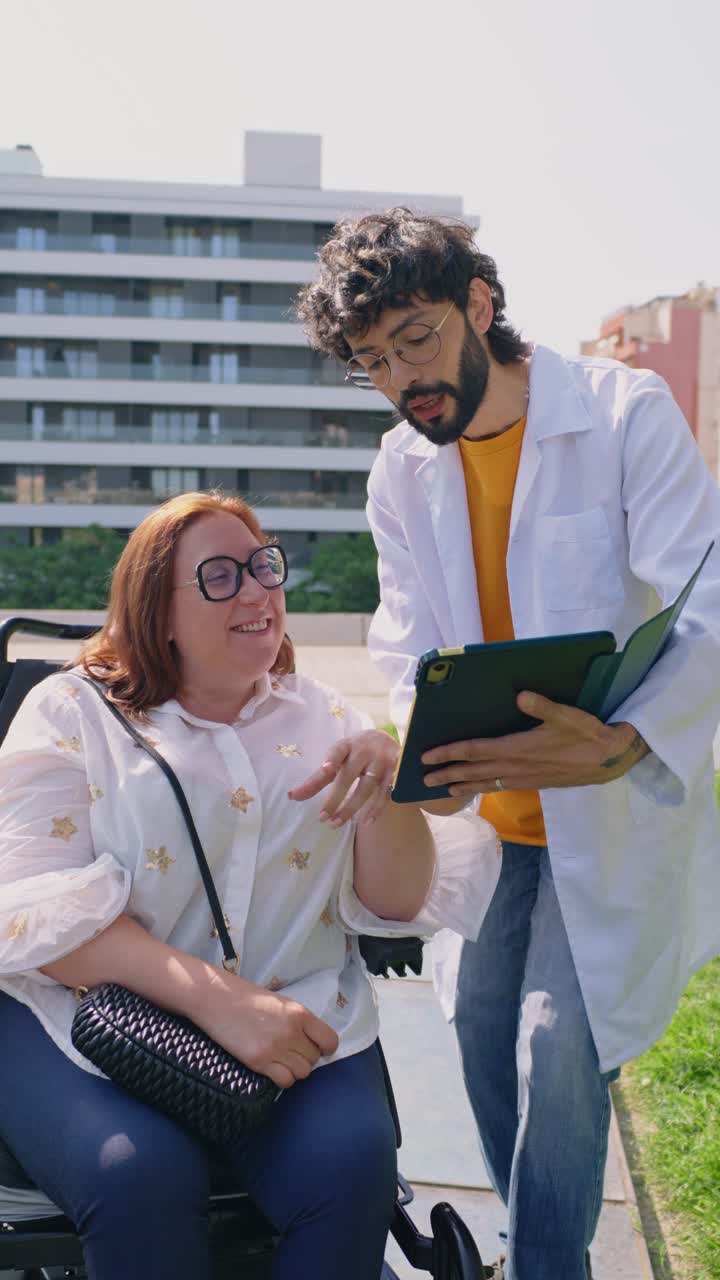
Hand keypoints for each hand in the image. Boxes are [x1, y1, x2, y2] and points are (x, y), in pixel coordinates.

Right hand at [200, 976, 338, 1089]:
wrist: (216, 999)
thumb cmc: (247, 997)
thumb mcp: (280, 1002)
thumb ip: (297, 1020)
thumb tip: (311, 1040)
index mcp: (299, 1013)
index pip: (329, 1040)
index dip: (326, 1048)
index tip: (318, 1048)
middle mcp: (291, 1032)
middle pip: (314, 1058)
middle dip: (306, 1057)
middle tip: (291, 1051)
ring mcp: (275, 1048)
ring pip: (302, 1072)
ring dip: (295, 1068)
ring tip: (282, 1058)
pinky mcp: (259, 1062)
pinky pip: (284, 1081)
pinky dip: (282, 1078)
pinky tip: (273, 1067)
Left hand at [289, 729, 398, 826]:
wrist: (389, 739)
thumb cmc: (356, 752)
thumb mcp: (338, 758)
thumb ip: (318, 778)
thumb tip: (292, 796)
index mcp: (347, 745)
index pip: (337, 751)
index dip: (331, 759)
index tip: (326, 768)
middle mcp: (365, 750)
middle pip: (349, 776)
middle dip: (335, 798)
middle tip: (322, 817)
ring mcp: (383, 760)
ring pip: (367, 788)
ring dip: (351, 808)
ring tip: (336, 823)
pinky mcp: (397, 771)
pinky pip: (385, 793)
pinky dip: (376, 809)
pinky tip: (366, 821)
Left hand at [421, 692, 648, 794]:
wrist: (610, 760)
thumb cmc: (588, 733)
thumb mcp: (568, 715)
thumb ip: (543, 706)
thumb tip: (520, 695)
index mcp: (519, 748)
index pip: (475, 751)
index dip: (449, 753)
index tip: (428, 757)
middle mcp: (517, 767)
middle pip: (474, 772)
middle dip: (446, 774)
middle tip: (422, 780)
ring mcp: (525, 777)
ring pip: (486, 783)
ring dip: (463, 785)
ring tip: (443, 789)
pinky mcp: (534, 782)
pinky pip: (501, 787)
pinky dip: (484, 787)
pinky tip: (479, 788)